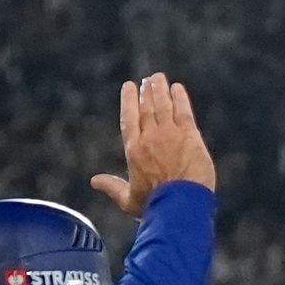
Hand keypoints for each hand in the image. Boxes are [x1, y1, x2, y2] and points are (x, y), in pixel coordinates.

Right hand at [92, 73, 217, 210]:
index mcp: (134, 149)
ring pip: (163, 105)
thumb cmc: (154, 205)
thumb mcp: (129, 200)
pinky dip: (180, 98)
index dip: (128, 101)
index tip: (129, 87)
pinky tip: (178, 88)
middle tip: (148, 80)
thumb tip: (94, 181)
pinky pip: (184, 112)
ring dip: (160, 90)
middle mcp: (150, 137)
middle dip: (147, 91)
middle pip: (147, 108)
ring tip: (159, 78)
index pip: (128, 118)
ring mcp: (170, 134)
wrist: (180, 204)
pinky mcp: (190, 136)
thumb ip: (112, 187)